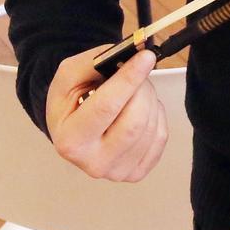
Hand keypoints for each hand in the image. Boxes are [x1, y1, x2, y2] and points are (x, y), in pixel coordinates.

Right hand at [44, 47, 166, 180]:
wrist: (72, 125)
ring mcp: (117, 172)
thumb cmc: (70, 101)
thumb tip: (133, 56)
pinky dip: (156, 116)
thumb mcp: (69, 76)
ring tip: (134, 91)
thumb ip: (96, 62)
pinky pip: (161, 137)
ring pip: (150, 128)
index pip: (106, 108)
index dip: (129, 79)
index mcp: (70, 140)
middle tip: (137, 72)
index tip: (146, 57)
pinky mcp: (137, 172)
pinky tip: (140, 110)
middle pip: (134, 122)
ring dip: (149, 99)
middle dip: (142, 89)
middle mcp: (93, 163)